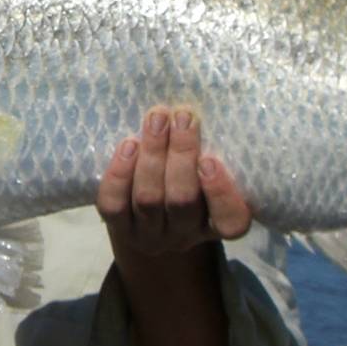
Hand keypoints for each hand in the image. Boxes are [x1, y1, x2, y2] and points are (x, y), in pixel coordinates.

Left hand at [96, 106, 251, 264]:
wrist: (143, 224)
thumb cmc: (186, 183)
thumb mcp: (206, 173)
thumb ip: (210, 150)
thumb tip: (198, 110)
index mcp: (216, 222)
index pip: (231, 221)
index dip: (221, 193)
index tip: (210, 159)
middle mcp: (184, 234)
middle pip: (183, 200)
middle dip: (181, 153)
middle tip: (182, 117)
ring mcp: (150, 235)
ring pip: (149, 198)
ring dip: (153, 154)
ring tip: (156, 119)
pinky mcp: (119, 228)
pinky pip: (115, 205)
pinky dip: (120, 174)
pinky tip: (128, 145)